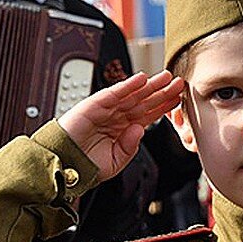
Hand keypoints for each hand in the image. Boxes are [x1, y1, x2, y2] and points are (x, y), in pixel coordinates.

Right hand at [58, 71, 183, 182]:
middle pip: (144, 102)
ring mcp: (106, 110)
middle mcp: (117, 117)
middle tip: (179, 83)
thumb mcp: (115, 162)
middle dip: (162, 92)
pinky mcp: (94, 105)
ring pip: (133, 95)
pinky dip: (127, 85)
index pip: (148, 115)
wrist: (63, 165)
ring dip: (150, 85)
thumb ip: (130, 148)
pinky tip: (142, 79)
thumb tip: (139, 130)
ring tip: (167, 76)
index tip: (179, 100)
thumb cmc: (86, 165)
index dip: (164, 107)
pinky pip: (114, 93)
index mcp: (124, 130)